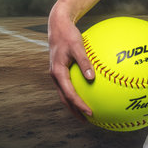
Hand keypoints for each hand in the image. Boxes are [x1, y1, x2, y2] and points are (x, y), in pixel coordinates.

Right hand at [48, 4, 94, 119]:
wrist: (58, 26)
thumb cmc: (68, 35)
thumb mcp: (77, 46)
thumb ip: (85, 62)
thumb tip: (92, 78)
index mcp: (58, 73)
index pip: (69, 94)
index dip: (79, 105)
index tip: (90, 112)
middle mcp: (56, 76)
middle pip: (65, 99)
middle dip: (75, 111)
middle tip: (87, 120)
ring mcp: (57, 74)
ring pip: (65, 94)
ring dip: (74, 104)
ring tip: (86, 112)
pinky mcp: (61, 70)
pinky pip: (68, 85)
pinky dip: (76, 92)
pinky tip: (88, 90)